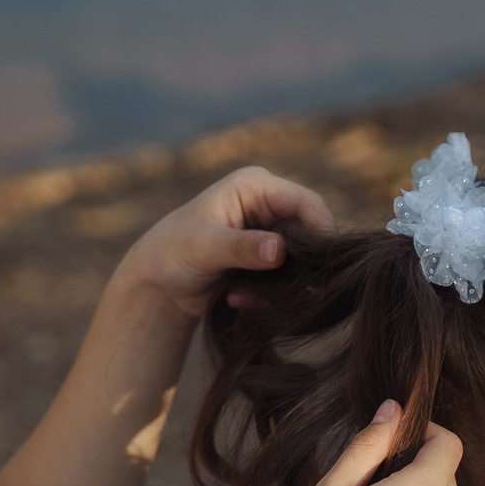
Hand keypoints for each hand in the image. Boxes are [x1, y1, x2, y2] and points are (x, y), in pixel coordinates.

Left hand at [116, 167, 335, 317]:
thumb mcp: (204, 248)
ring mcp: (270, 231)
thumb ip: (241, 248)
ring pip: (303, 257)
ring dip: (283, 282)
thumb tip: (278, 250)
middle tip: (289, 292)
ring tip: (247, 296)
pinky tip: (239, 299)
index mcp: (255, 186)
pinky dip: (271, 292)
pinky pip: (289, 276)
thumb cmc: (172, 254)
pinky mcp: (269, 257)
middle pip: (311, 230)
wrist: (158, 283)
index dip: (322, 230)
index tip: (325, 264)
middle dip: (302, 263)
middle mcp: (268, 204)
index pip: (306, 202)